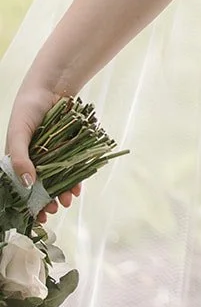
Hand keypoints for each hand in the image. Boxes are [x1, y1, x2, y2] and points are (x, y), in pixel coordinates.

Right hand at [6, 84, 82, 223]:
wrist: (51, 88)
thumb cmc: (27, 110)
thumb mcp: (18, 133)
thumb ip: (19, 158)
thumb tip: (27, 183)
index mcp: (17, 160)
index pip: (20, 188)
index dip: (27, 204)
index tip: (36, 217)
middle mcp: (34, 161)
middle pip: (40, 187)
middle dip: (46, 201)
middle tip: (53, 209)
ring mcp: (52, 156)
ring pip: (57, 180)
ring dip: (61, 193)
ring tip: (67, 201)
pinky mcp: (68, 149)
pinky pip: (72, 168)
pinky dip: (75, 179)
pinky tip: (77, 188)